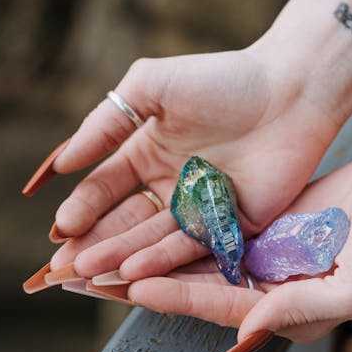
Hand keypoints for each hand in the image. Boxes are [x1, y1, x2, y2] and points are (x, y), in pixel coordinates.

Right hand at [37, 47, 341, 275]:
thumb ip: (105, 124)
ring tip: (90, 271)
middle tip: (65, 267)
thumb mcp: (151, 88)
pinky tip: (133, 272)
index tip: (61, 229)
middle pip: (126, 222)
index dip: (83, 208)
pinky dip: (163, 260)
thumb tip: (62, 163)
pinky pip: (194, 248)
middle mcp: (173, 186)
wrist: (290, 91)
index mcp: (151, 153)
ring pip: (154, 240)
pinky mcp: (233, 227)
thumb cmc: (222, 80)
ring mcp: (202, 209)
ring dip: (121, 256)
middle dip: (95, 242)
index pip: (107, 189)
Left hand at [125, 149, 351, 343]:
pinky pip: (219, 227)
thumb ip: (302, 311)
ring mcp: (267, 257)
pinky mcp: (268, 226)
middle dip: (150, 280)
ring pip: (201, 257)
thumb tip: (247, 330)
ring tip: (111, 247)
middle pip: (200, 287)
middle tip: (98, 273)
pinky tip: (152, 214)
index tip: (133, 283)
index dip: (178, 296)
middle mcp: (270, 290)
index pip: (222, 306)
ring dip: (158, 253)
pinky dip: (185, 225)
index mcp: (288, 314)